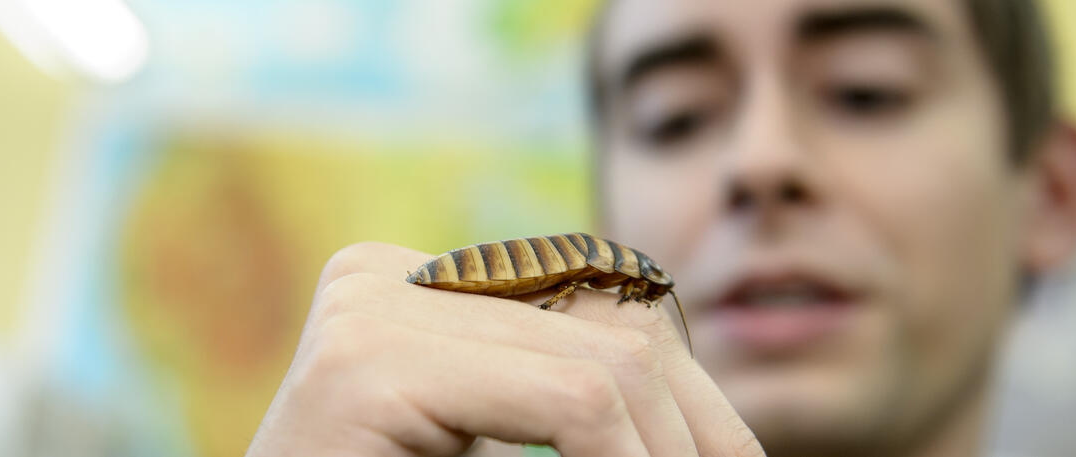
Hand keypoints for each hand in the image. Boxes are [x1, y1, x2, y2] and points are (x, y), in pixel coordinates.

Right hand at [246, 242, 764, 456]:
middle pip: (603, 325)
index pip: (592, 305)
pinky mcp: (366, 363)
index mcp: (410, 284)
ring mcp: (366, 307)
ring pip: (600, 365)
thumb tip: (710, 428)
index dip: (687, 390)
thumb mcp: (484, 449)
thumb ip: (558, 405)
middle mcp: (381, 275)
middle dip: (694, 425)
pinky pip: (567, 400)